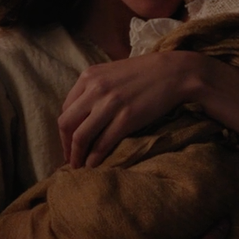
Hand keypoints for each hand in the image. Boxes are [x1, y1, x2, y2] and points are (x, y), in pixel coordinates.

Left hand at [59, 51, 209, 167]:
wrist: (174, 72)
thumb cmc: (143, 73)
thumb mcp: (111, 73)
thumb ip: (93, 89)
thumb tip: (79, 115)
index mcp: (88, 76)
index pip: (65, 108)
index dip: (64, 130)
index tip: (68, 143)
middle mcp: (95, 89)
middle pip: (67, 123)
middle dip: (66, 145)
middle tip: (70, 158)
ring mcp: (110, 104)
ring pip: (81, 136)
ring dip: (77, 155)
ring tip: (79, 166)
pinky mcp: (127, 118)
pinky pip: (103, 143)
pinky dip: (95, 157)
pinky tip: (94, 164)